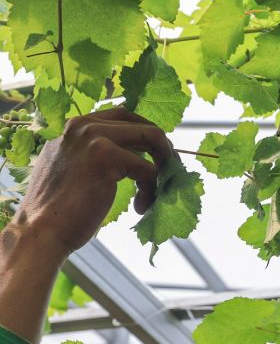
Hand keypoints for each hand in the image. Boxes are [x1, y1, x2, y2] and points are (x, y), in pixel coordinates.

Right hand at [11, 107, 172, 255]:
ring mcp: (95, 137)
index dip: (148, 136)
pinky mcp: (106, 156)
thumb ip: (101, 152)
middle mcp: (84, 124)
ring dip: (165, 167)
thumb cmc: (60, 208)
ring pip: (154, 139)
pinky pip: (149, 170)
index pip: (125, 116)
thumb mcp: (77, 167)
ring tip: (159, 192)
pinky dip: (152, 190)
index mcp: (77, 125)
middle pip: (144, 125)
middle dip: (164, 149)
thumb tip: (140, 153)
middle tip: (169, 173)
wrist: (40, 232)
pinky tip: (141, 207)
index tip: (158, 158)